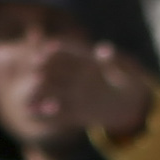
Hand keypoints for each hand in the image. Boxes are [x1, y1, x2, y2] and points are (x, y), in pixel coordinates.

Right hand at [26, 37, 159, 139]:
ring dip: (39, 91)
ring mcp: (74, 93)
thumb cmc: (132, 81)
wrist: (132, 105)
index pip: (69, 50)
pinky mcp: (75, 111)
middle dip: (45, 70)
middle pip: (56, 70)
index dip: (59, 49)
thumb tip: (103, 50)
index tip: (48, 49)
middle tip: (35, 73)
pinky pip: (58, 111)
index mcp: (88, 60)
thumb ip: (116, 60)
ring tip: (27, 95)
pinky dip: (46, 111)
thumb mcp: (129, 69)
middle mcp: (76, 75)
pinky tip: (32, 111)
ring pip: (52, 90)